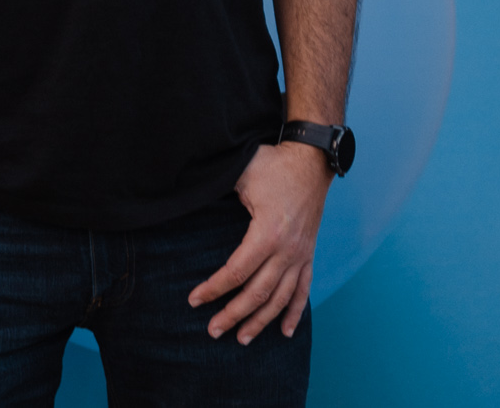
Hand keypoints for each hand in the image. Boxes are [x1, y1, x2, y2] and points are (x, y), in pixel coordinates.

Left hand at [188, 141, 331, 343]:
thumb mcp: (241, 174)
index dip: (214, 288)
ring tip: (243, 339)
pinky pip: (303, 289)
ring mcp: (301, 254)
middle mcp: (288, 250)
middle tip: (213, 331)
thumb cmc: (273, 165)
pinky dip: (295, 312)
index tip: (194, 300)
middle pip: (259, 293)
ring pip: (281, 298)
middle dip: (234, 315)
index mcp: (268, 233)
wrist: (312, 161)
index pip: (237, 272)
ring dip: (262, 321)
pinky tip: (286, 331)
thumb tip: (187, 194)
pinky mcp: (309, 254)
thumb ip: (218, 190)